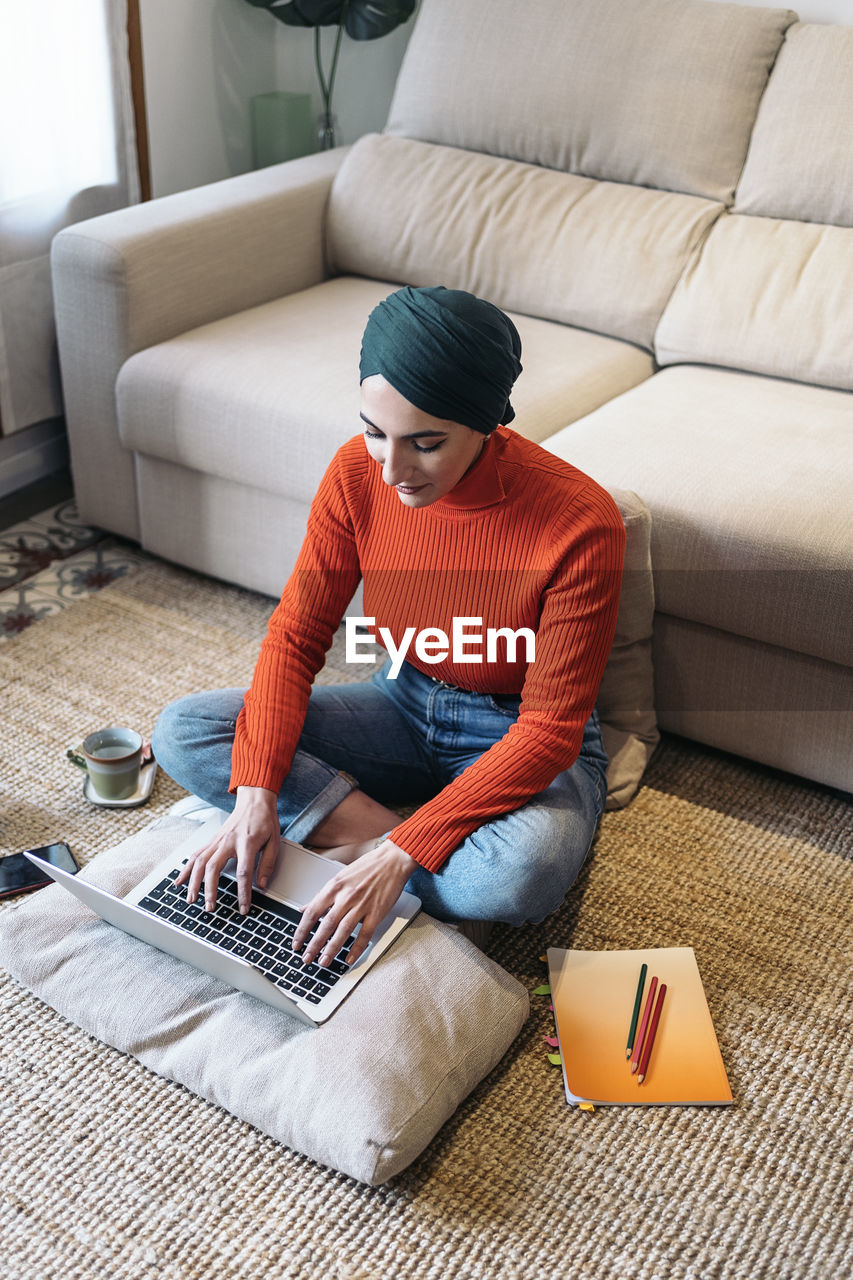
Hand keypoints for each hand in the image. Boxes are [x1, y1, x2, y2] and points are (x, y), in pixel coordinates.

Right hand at [176, 786, 279, 912]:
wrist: (254, 801)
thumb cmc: (265, 820)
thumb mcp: (275, 841)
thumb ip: (268, 864)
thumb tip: (262, 885)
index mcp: (247, 842)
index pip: (244, 872)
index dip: (243, 892)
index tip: (243, 908)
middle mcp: (228, 841)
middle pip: (214, 867)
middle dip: (209, 890)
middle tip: (210, 907)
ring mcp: (217, 840)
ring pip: (200, 862)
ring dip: (193, 882)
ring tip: (191, 899)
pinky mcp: (212, 840)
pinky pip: (196, 855)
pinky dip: (186, 869)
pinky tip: (179, 881)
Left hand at [292, 839, 417, 968]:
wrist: (392, 860)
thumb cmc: (367, 867)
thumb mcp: (339, 877)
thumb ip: (322, 895)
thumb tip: (305, 908)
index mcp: (334, 886)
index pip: (312, 912)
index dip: (302, 930)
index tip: (296, 943)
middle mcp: (346, 896)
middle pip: (326, 925)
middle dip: (314, 944)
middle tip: (306, 958)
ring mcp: (362, 905)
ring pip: (343, 931)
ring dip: (331, 949)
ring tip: (323, 962)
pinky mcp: (377, 912)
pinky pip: (364, 934)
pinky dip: (356, 948)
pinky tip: (349, 959)